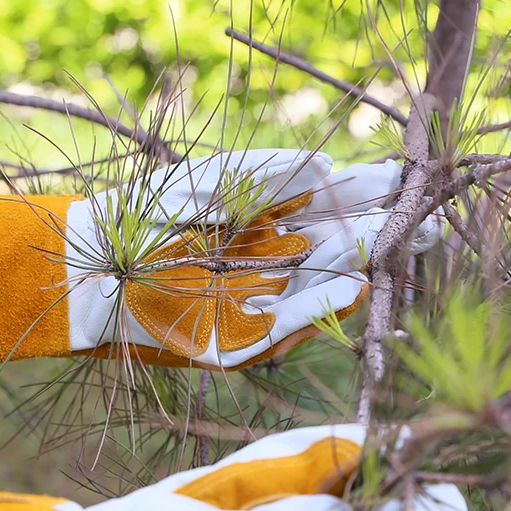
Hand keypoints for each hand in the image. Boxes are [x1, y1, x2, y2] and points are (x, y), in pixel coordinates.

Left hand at [64, 149, 440, 368]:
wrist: (88, 264)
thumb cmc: (142, 215)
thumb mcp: (206, 182)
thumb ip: (263, 172)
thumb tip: (325, 163)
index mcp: (259, 228)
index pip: (324, 212)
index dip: (363, 198)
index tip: (401, 181)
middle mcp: (263, 269)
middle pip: (331, 254)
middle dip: (375, 236)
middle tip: (423, 220)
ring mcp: (250, 309)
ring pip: (315, 293)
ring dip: (356, 270)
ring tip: (394, 244)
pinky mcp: (231, 347)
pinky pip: (282, 332)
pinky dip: (315, 311)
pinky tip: (350, 285)